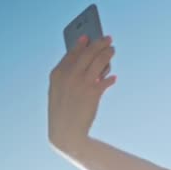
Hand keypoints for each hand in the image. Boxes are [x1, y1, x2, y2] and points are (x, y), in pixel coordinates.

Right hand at [48, 35, 115, 149]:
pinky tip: (113, 78)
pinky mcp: (93, 92)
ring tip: (113, 50)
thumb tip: (91, 67)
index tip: (88, 36)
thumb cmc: (63, 111)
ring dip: (107, 54)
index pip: (71, 52)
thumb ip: (71, 77)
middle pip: (87, 53)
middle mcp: (69, 75)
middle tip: (108, 38)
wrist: (65, 132)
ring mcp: (81, 82)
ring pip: (99, 61)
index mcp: (57, 73)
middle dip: (99, 43)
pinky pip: (106, 80)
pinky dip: (110, 78)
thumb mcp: (60, 91)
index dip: (81, 43)